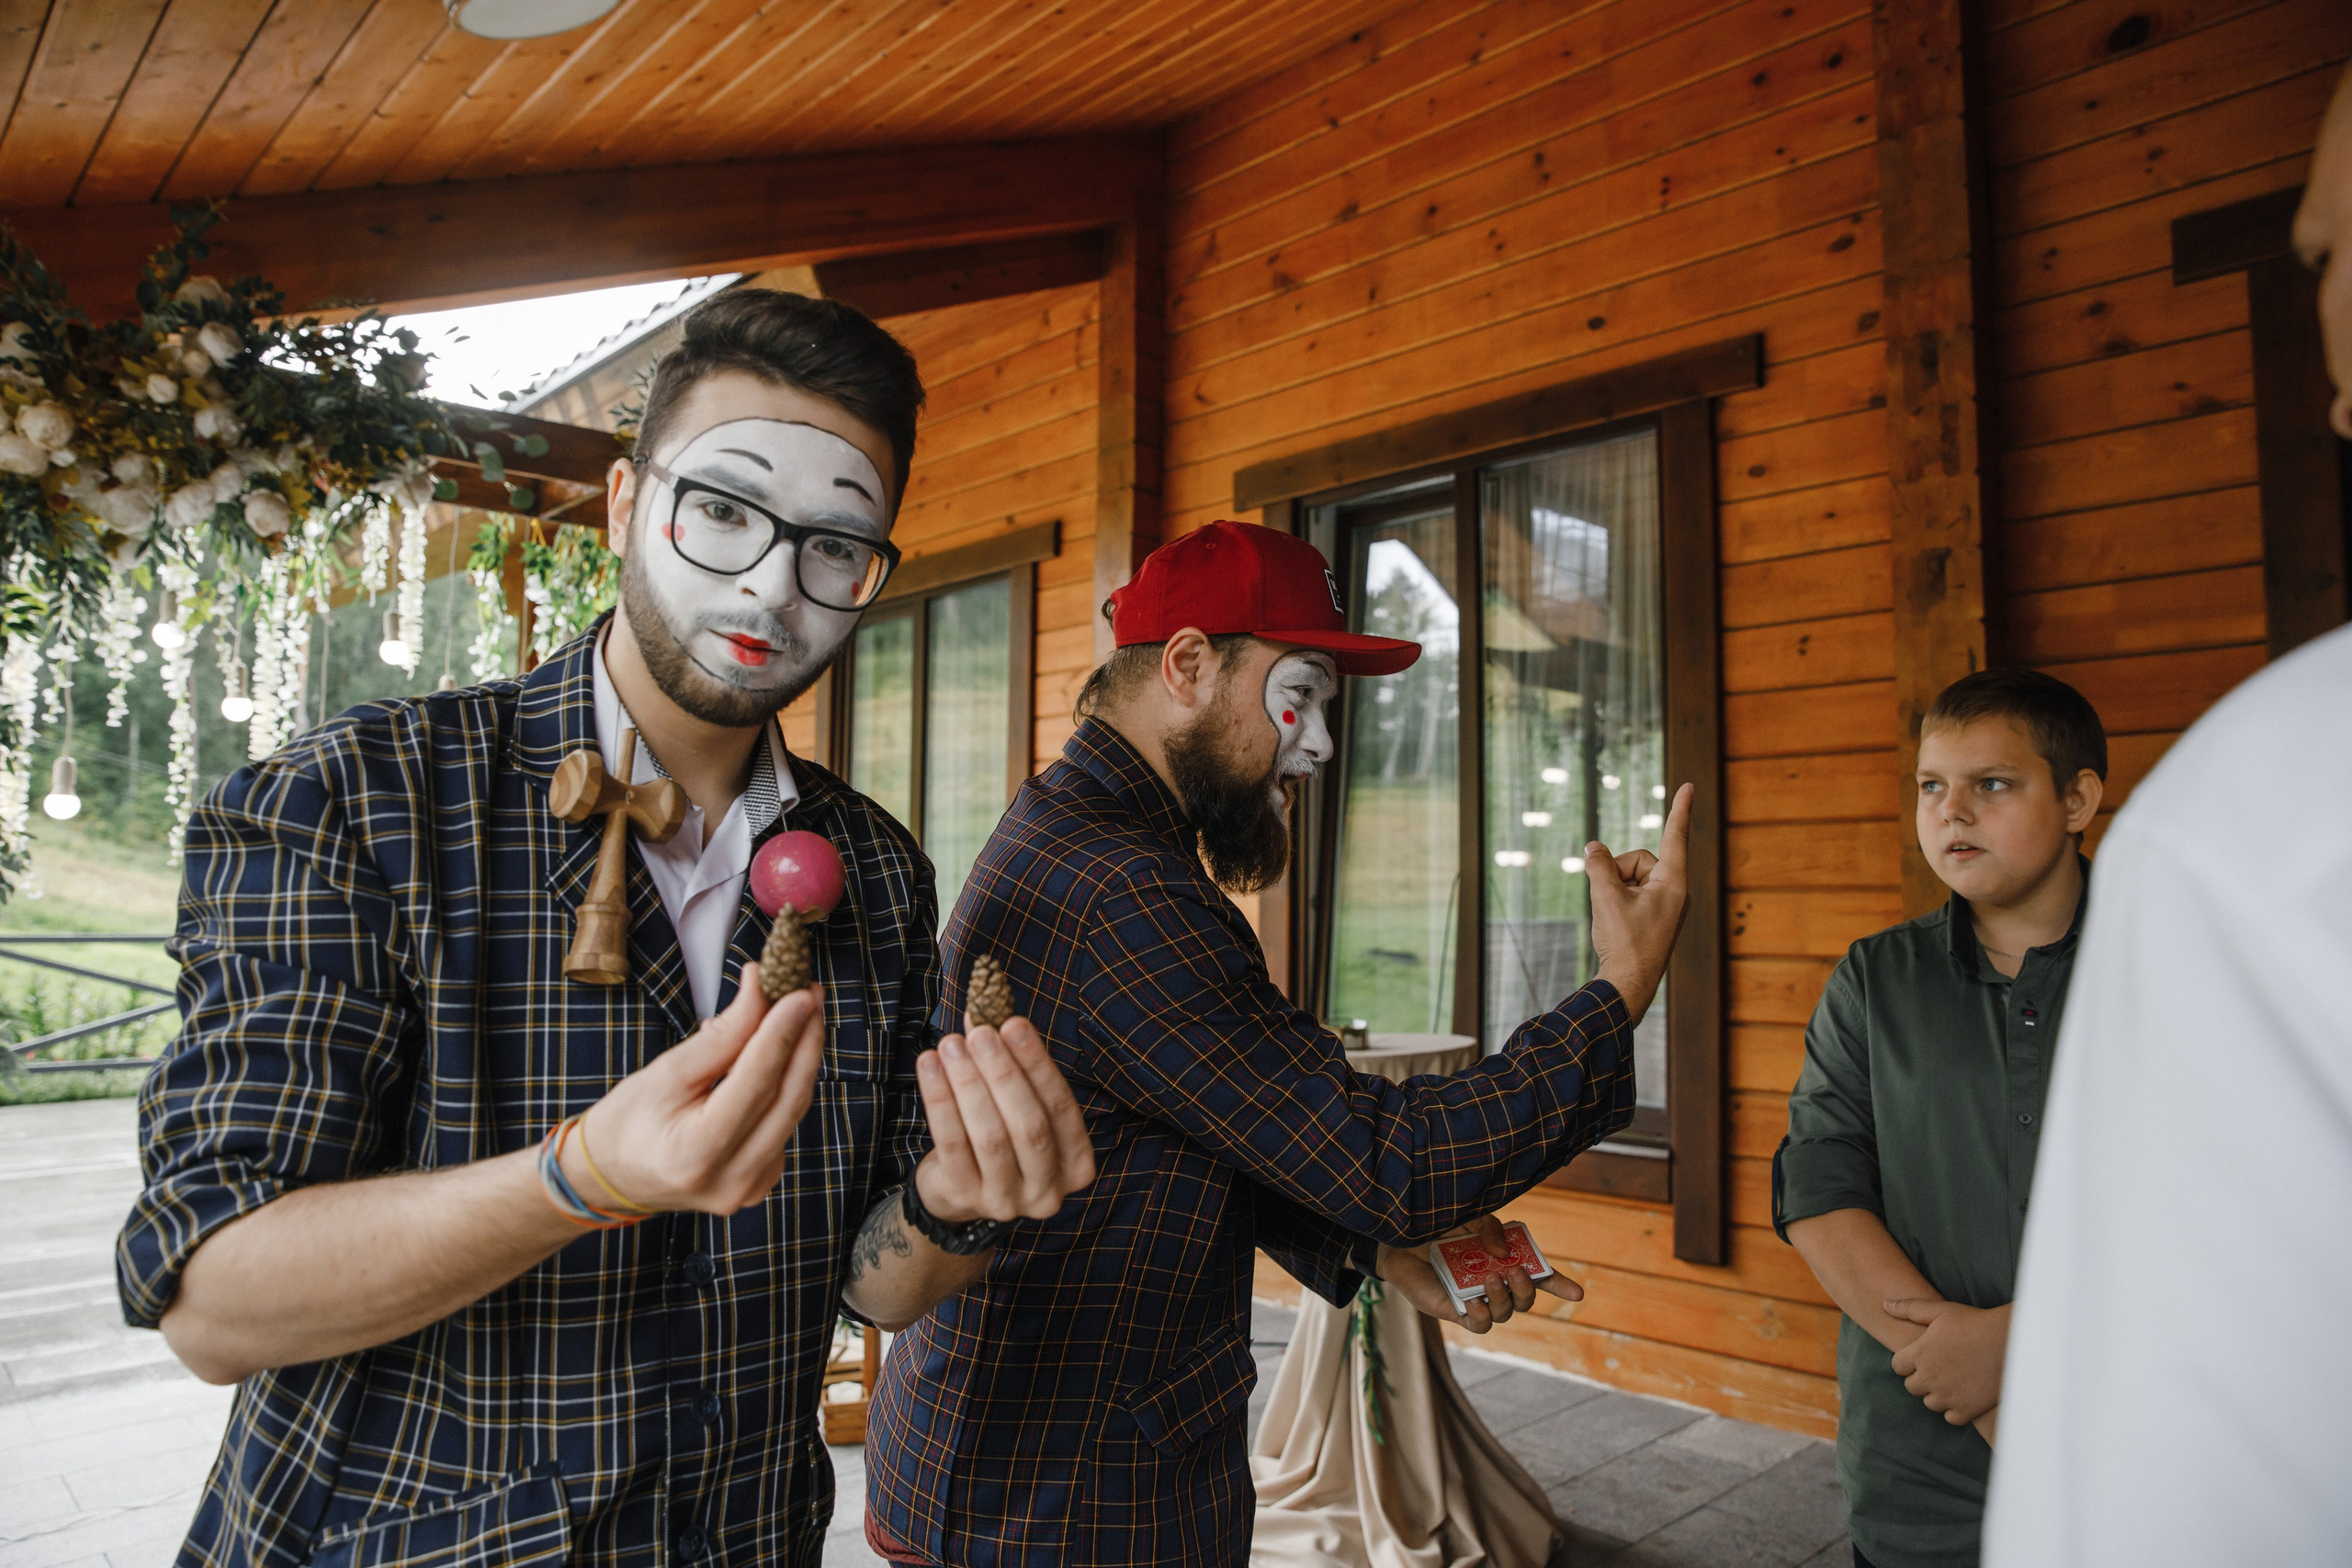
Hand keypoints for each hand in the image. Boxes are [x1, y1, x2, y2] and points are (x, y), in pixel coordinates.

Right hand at [571, 965, 827, 1214]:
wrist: (614, 1175)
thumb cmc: (630, 1122)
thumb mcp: (667, 1072)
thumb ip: (721, 1036)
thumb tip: (762, 992)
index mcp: (696, 1154)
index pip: (756, 1084)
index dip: (782, 1033)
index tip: (799, 993)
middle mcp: (732, 1180)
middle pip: (788, 1098)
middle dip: (804, 1039)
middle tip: (808, 992)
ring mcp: (751, 1186)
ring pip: (792, 1108)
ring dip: (799, 1056)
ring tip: (796, 1011)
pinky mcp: (763, 1180)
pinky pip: (784, 1121)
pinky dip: (783, 1081)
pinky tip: (776, 1050)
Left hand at [913, 1014, 1095, 1225]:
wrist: (959, 1190)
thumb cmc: (1001, 1135)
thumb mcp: (1016, 1105)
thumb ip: (1011, 1065)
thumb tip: (984, 1012)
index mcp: (1075, 1164)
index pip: (1062, 1108)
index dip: (1037, 1063)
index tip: (1014, 1023)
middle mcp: (1048, 1190)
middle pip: (1029, 1126)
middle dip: (1003, 1074)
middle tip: (981, 1033)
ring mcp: (1006, 1201)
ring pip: (989, 1136)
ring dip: (968, 1083)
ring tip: (951, 1044)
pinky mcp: (965, 1197)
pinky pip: (952, 1143)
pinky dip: (940, 1099)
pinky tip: (929, 1066)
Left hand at [1377, 1215, 1584, 1334]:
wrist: (1399, 1237)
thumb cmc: (1439, 1225)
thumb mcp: (1470, 1218)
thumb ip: (1490, 1229)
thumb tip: (1504, 1255)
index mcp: (1504, 1260)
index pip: (1538, 1275)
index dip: (1560, 1284)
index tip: (1578, 1293)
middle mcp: (1493, 1282)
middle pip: (1524, 1299)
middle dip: (1526, 1289)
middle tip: (1514, 1271)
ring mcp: (1475, 1298)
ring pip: (1503, 1313)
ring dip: (1504, 1299)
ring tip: (1490, 1278)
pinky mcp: (1454, 1310)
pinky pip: (1477, 1323)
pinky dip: (1482, 1316)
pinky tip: (1474, 1302)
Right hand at [1588, 782, 1692, 1022]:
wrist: (1628, 985)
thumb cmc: (1624, 943)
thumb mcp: (1606, 898)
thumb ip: (1599, 866)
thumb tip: (1593, 846)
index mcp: (1673, 883)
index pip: (1676, 836)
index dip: (1680, 809)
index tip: (1690, 785)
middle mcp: (1674, 890)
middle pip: (1639, 860)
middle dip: (1617, 872)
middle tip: (1609, 901)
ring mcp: (1665, 904)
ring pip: (1631, 877)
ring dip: (1614, 889)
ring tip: (1612, 917)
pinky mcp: (1654, 916)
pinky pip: (1631, 893)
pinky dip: (1617, 900)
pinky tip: (1613, 923)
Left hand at [1885, 1298, 2009, 1423]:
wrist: (2009, 1341)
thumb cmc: (1973, 1322)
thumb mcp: (1939, 1310)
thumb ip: (1909, 1308)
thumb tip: (1885, 1305)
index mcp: (1918, 1354)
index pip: (1898, 1366)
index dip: (1908, 1361)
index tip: (1923, 1356)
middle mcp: (1929, 1377)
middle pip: (1912, 1386)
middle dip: (1921, 1377)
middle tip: (1940, 1367)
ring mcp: (1947, 1396)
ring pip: (1930, 1402)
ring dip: (1937, 1394)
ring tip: (1953, 1380)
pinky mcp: (1967, 1409)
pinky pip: (1950, 1417)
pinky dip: (1955, 1409)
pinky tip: (1964, 1395)